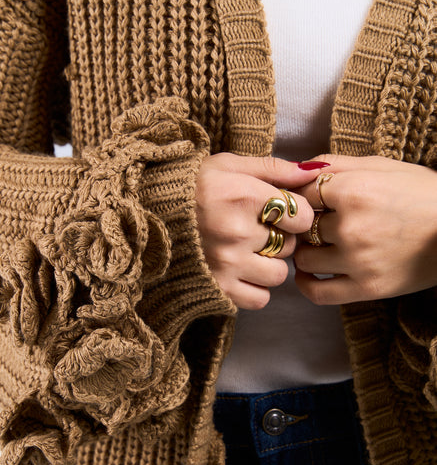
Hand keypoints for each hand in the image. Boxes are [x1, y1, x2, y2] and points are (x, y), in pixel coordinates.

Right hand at [196, 153, 320, 308]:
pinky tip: (242, 271)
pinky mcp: (218, 287)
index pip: (302, 215)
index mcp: (243, 196)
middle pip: (291, 245)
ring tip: (249, 251)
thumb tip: (316, 172)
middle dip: (281, 238)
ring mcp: (227, 263)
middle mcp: (237, 231)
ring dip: (270, 265)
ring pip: (279, 274)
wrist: (146, 213)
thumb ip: (275, 169)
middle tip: (258, 229)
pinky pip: (260, 298)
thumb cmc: (193, 186)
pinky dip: (255, 288)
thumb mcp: (230, 166)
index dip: (296, 213)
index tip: (279, 211)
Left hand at [294, 155, 436, 304]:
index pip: (301, 194)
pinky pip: (318, 292)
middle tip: (317, 222)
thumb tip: (298, 168)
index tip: (312, 200)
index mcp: (354, 191)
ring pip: (305, 258)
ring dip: (306, 250)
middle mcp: (352, 227)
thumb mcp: (383, 166)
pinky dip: (306, 284)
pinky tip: (309, 274)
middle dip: (305, 223)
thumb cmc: (423, 193)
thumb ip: (337, 164)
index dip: (304, 197)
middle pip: (302, 226)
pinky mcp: (367, 288)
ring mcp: (358, 260)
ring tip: (318, 244)